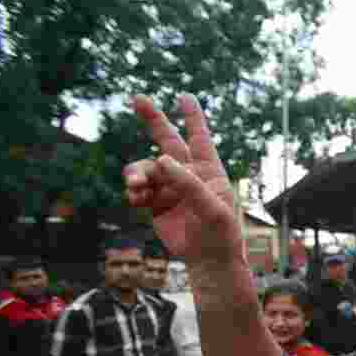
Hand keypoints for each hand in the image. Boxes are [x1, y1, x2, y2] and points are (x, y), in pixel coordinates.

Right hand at [125, 95, 242, 265]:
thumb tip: (161, 159)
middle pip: (168, 140)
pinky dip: (134, 191)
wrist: (208, 260)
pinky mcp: (155, 204)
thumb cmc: (220, 233)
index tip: (185, 95)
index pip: (200, 137)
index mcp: (209, 170)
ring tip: (135, 186)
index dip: (193, 117)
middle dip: (153, 119)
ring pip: (147, 169)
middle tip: (138, 98)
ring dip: (137, 174)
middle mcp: (188, 174)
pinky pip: (139, 189)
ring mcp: (170, 188)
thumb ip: (188, 183)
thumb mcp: (212, 208)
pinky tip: (136, 198)